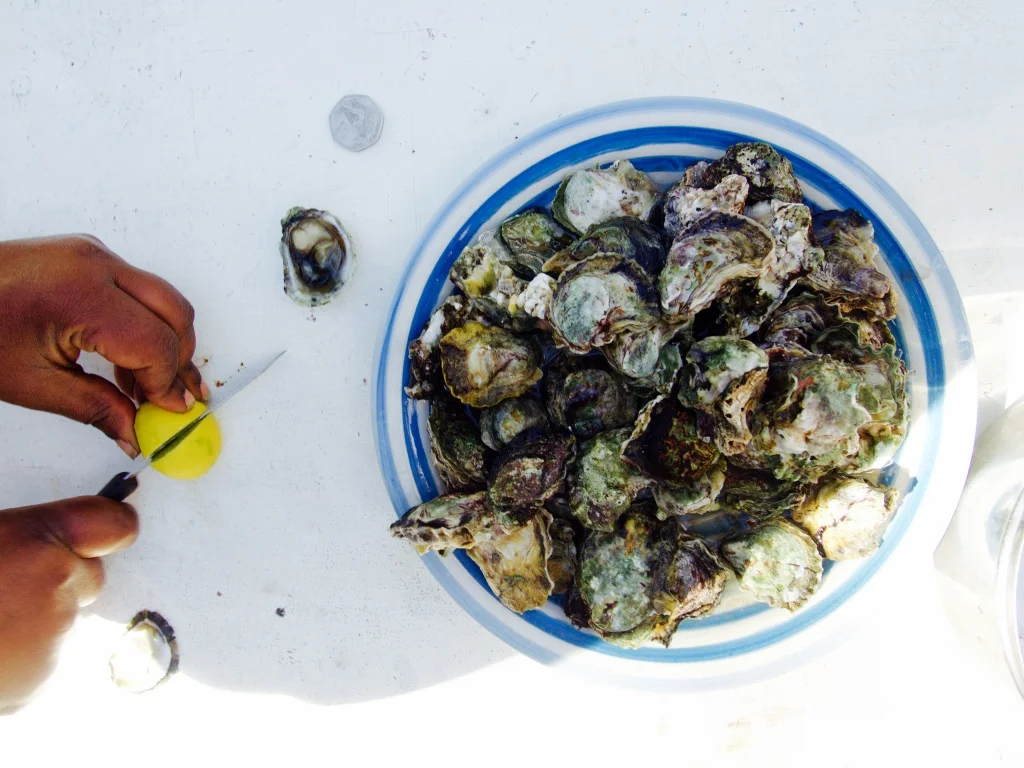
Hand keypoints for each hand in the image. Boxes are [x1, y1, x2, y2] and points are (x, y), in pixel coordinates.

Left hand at [0, 235, 208, 455]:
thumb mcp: (29, 383)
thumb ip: (94, 408)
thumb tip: (135, 432)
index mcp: (80, 294)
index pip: (155, 344)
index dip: (167, 384)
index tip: (169, 414)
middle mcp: (96, 264)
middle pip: (175, 316)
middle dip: (181, 362)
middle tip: (177, 402)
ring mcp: (95, 254)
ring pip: (164, 301)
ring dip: (168, 344)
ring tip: (151, 389)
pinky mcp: (90, 256)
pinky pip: (140, 290)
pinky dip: (147, 325)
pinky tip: (130, 363)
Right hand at [0, 496, 137, 713]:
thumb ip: (18, 539)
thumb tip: (38, 542)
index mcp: (37, 539)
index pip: (112, 523)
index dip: (110, 525)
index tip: (111, 526)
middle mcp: (57, 584)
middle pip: (87, 576)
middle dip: (58, 579)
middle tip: (6, 585)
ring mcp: (52, 636)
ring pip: (62, 620)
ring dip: (33, 622)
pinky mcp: (40, 679)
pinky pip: (43, 658)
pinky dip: (20, 657)